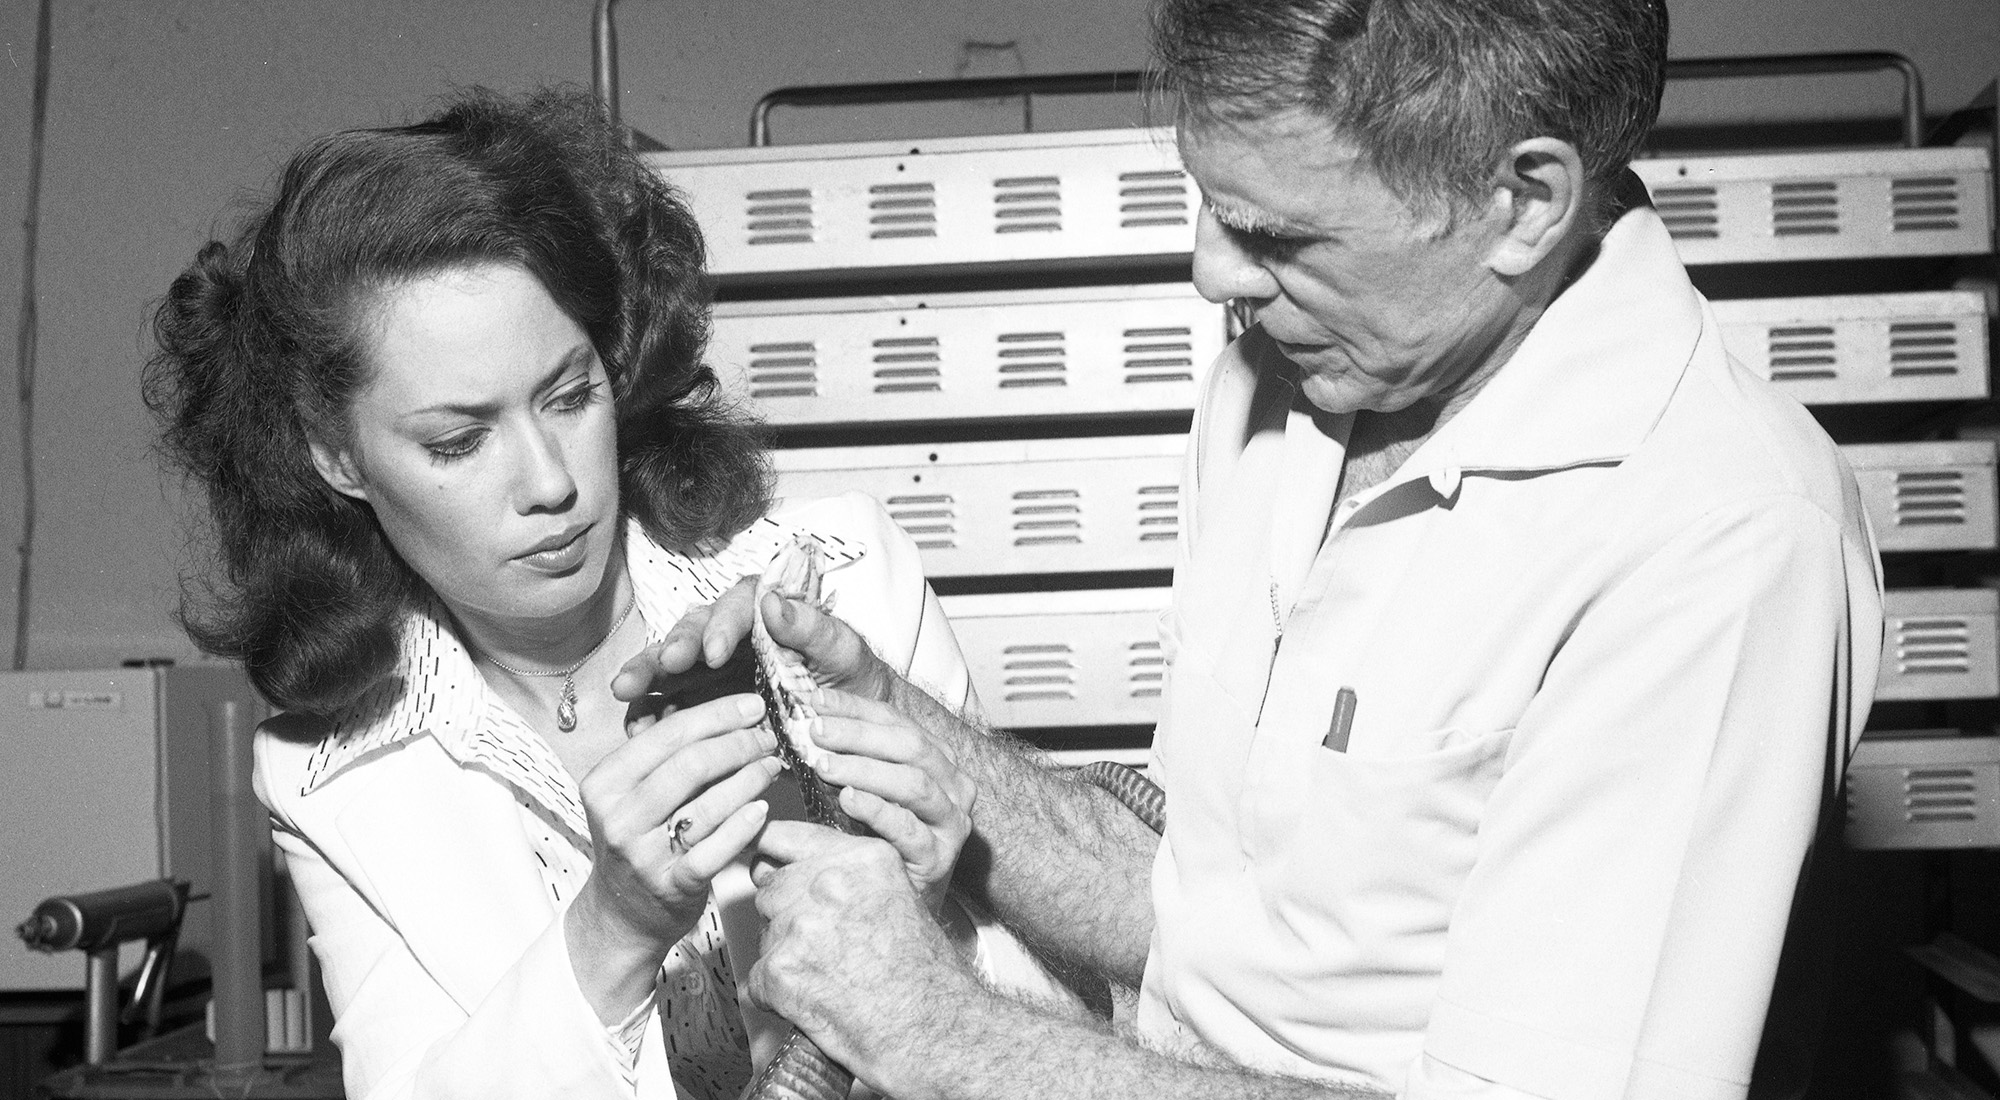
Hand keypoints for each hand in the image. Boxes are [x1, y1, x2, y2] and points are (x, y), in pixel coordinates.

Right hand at [569, 693, 780, 957]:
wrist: (621, 914)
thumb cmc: (638, 841)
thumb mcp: (632, 795)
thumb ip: (665, 756)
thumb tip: (726, 713)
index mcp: (605, 783)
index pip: (667, 735)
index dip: (717, 715)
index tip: (751, 706)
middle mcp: (619, 818)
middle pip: (691, 764)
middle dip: (739, 743)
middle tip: (766, 737)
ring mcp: (644, 855)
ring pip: (709, 804)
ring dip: (750, 778)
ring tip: (772, 765)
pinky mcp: (672, 886)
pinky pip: (718, 848)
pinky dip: (744, 824)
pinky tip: (762, 808)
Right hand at [611, 576, 896, 722]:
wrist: (853, 725)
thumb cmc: (851, 680)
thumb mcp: (843, 652)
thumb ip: (812, 627)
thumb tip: (774, 601)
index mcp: (761, 612)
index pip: (734, 610)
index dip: (720, 629)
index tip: (714, 653)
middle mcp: (727, 635)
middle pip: (689, 634)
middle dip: (670, 650)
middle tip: (662, 667)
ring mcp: (709, 670)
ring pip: (669, 668)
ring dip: (647, 678)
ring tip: (627, 693)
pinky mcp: (701, 703)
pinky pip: (670, 706)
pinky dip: (653, 715)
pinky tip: (638, 728)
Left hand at [747, 823, 980, 1082]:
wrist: (934, 1032)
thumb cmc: (925, 977)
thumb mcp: (898, 898)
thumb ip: (850, 877)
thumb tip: (794, 871)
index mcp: (863, 857)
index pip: (791, 837)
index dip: (775, 855)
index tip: (762, 859)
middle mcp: (830, 882)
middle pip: (774, 888)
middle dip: (787, 916)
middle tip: (823, 949)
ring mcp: (802, 925)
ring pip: (766, 933)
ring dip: (784, 954)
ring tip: (827, 978)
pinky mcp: (782, 970)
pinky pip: (759, 978)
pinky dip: (778, 996)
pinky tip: (814, 1003)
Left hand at [811, 688, 974, 911]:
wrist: (902, 900)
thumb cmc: (880, 839)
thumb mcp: (868, 790)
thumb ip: (849, 757)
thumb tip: (804, 721)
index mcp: (937, 760)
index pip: (897, 722)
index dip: (856, 708)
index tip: (816, 701)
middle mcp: (952, 786)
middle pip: (909, 747)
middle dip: (859, 735)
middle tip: (816, 731)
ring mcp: (950, 823)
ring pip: (914, 785)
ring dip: (866, 770)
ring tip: (824, 765)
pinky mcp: (939, 858)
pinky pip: (909, 830)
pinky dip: (878, 811)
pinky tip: (848, 800)